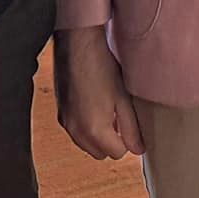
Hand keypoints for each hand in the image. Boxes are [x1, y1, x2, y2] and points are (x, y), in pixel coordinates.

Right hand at [53, 25, 146, 160]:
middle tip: (120, 118)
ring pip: (86, 144)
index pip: (117, 154)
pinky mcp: (60, 112)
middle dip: (111, 142)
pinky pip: (75, 131)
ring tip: (107, 109)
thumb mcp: (123, 98)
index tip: (130, 124)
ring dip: (98, 136)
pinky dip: (85, 126)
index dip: (127, 141)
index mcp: (94, 130)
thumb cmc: (101, 66)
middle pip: (100, 153)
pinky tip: (93, 103)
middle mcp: (76, 131)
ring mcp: (65, 122)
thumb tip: (139, 150)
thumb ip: (131, 128)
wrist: (76, 43)